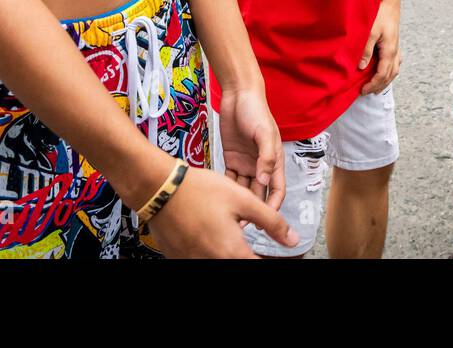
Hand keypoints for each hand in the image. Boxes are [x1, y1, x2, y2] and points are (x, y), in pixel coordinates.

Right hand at [147, 164, 298, 257]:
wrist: (159, 188)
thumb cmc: (199, 190)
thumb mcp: (242, 199)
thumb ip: (271, 221)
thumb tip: (293, 239)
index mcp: (232, 251)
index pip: (258, 265)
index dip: (270, 259)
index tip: (276, 254)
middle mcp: (212, 261)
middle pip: (239, 264)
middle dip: (248, 255)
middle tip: (249, 243)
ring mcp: (193, 262)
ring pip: (218, 261)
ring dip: (228, 252)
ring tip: (225, 231)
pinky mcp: (179, 258)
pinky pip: (200, 258)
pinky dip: (209, 250)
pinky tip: (208, 234)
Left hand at [216, 83, 286, 211]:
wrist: (238, 95)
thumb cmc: (256, 111)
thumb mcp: (265, 133)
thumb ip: (266, 157)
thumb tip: (265, 181)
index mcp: (274, 160)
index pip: (277, 189)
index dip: (273, 206)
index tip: (266, 221)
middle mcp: (261, 165)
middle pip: (259, 193)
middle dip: (253, 210)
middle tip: (243, 225)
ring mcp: (246, 163)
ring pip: (244, 188)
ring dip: (239, 202)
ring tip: (230, 217)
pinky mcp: (232, 159)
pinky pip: (230, 178)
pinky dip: (227, 188)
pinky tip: (220, 198)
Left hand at [359, 0, 400, 94]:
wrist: (390, 3)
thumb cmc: (380, 14)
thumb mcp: (370, 32)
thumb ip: (366, 51)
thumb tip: (362, 67)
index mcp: (389, 51)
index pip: (382, 74)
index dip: (372, 85)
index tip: (362, 91)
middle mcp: (395, 52)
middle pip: (389, 75)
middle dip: (378, 86)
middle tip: (366, 92)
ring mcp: (396, 48)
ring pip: (394, 70)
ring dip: (385, 80)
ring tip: (376, 86)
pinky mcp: (395, 44)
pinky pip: (396, 62)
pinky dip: (390, 71)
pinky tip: (386, 72)